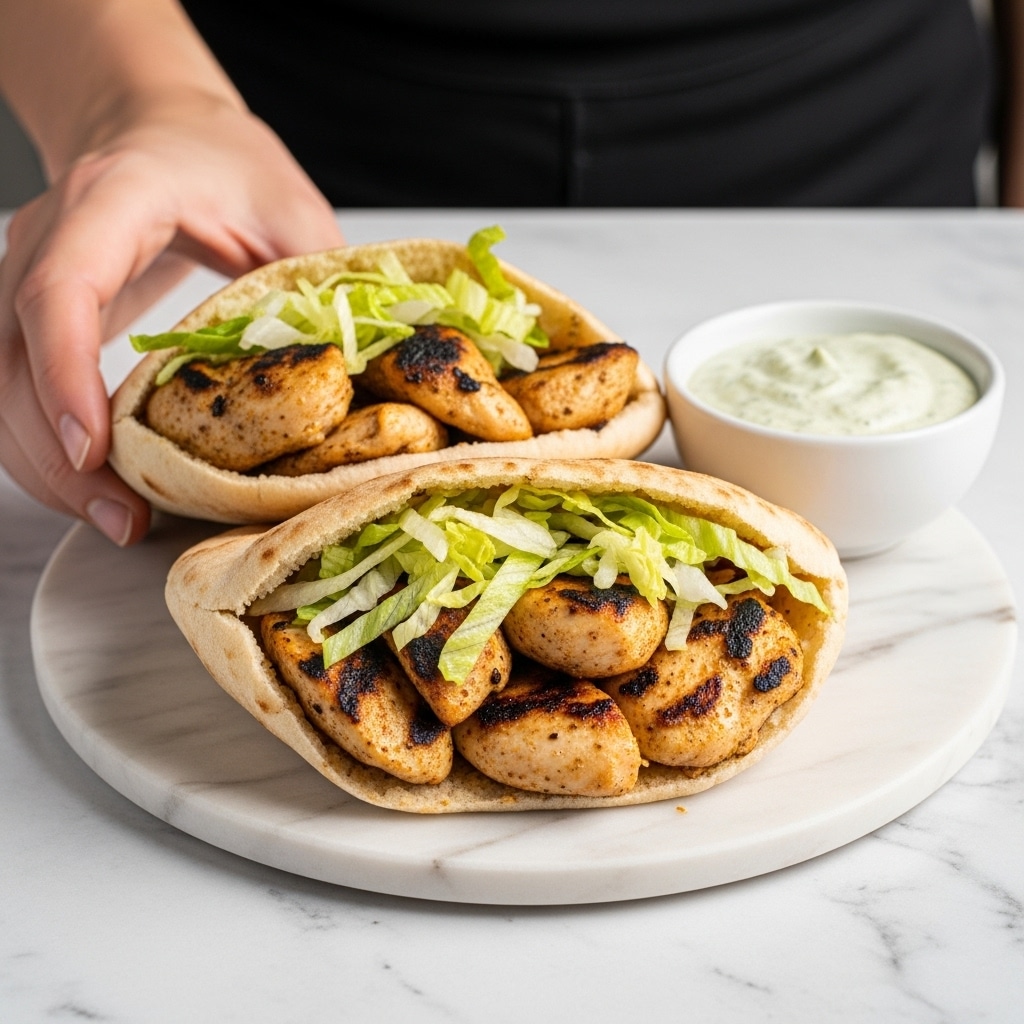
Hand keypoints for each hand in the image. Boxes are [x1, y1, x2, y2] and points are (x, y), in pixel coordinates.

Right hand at [0, 91, 342, 543]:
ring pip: (0, 388)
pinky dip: (48, 450)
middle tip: (122, 519)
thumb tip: (350, 376)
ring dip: (48, 468)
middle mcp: (50, 237)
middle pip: (16, 358)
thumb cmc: (221, 159)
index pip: (63, 288)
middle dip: (60, 455)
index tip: (94, 449)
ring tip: (117, 521)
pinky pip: (15, 393)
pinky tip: (98, 488)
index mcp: (114, 198)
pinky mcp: (31, 315)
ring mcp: (27, 276)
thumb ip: (313, 280)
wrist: (161, 130)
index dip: (66, 373)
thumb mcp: (288, 205)